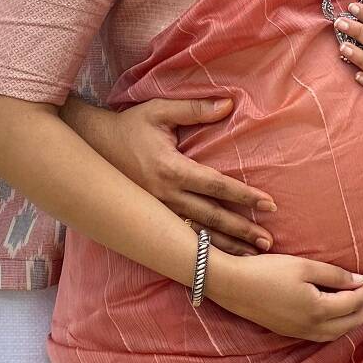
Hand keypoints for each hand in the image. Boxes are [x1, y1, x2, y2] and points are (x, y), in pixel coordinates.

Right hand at [66, 96, 276, 255]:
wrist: (93, 145)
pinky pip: (182, 237)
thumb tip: (227, 104)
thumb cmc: (130, 125)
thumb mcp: (160, 111)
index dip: (244, 196)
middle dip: (242, 231)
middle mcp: (166, 195)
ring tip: (253, 257)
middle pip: (212, 217)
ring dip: (226, 246)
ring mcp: (158, 210)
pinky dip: (203, 249)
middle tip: (269, 242)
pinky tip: (219, 258)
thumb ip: (195, 109)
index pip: (217, 185)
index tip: (269, 204)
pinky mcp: (152, 217)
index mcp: (171, 169)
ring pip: (198, 234)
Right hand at [207, 251, 362, 341]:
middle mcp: (312, 327)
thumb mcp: (303, 266)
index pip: (354, 302)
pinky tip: (341, 315)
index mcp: (318, 310)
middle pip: (351, 321)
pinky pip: (326, 334)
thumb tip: (361, 282)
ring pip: (339, 332)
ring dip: (357, 318)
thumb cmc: (268, 271)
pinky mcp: (291, 331)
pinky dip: (340, 325)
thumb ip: (334, 275)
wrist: (233, 286)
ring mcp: (300, 332)